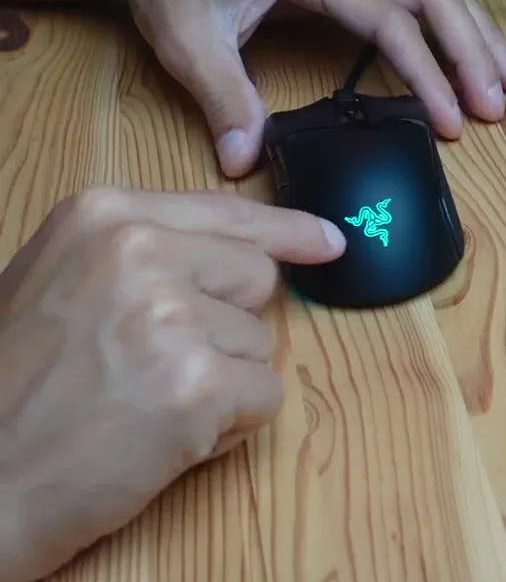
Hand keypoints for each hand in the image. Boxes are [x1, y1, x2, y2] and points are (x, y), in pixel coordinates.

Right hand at [0, 186, 344, 580]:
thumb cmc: (16, 390)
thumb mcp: (65, 283)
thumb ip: (150, 256)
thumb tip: (258, 253)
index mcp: (105, 216)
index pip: (227, 214)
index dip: (285, 230)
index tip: (328, 241)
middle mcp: (138, 252)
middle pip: (257, 277)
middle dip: (228, 325)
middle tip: (156, 365)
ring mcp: (169, 317)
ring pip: (262, 344)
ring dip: (222, 383)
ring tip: (144, 405)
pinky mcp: (196, 385)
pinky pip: (265, 398)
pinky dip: (228, 429)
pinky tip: (164, 438)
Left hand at [122, 0, 505, 176]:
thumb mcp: (189, 44)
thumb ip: (224, 100)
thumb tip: (246, 161)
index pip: (390, 20)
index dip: (426, 73)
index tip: (451, 122)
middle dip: (472, 52)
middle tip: (496, 108)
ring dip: (479, 36)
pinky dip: (460, 26)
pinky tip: (482, 57)